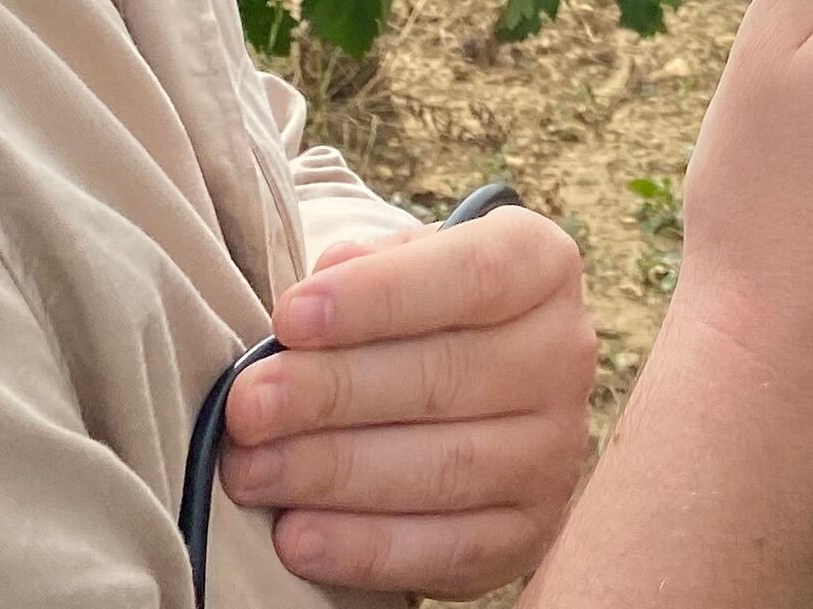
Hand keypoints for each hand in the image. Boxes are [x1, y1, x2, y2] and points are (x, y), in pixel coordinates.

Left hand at [223, 201, 598, 596]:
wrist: (470, 387)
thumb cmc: (417, 310)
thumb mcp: (405, 263)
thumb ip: (369, 265)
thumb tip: (327, 278)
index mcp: (543, 266)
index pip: (473, 273)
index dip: (378, 297)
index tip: (289, 317)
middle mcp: (563, 355)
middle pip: (447, 376)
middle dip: (332, 392)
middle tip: (248, 405)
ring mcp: (555, 450)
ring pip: (446, 467)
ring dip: (334, 472)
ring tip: (251, 470)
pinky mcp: (529, 530)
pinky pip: (448, 549)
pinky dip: (365, 549)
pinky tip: (296, 536)